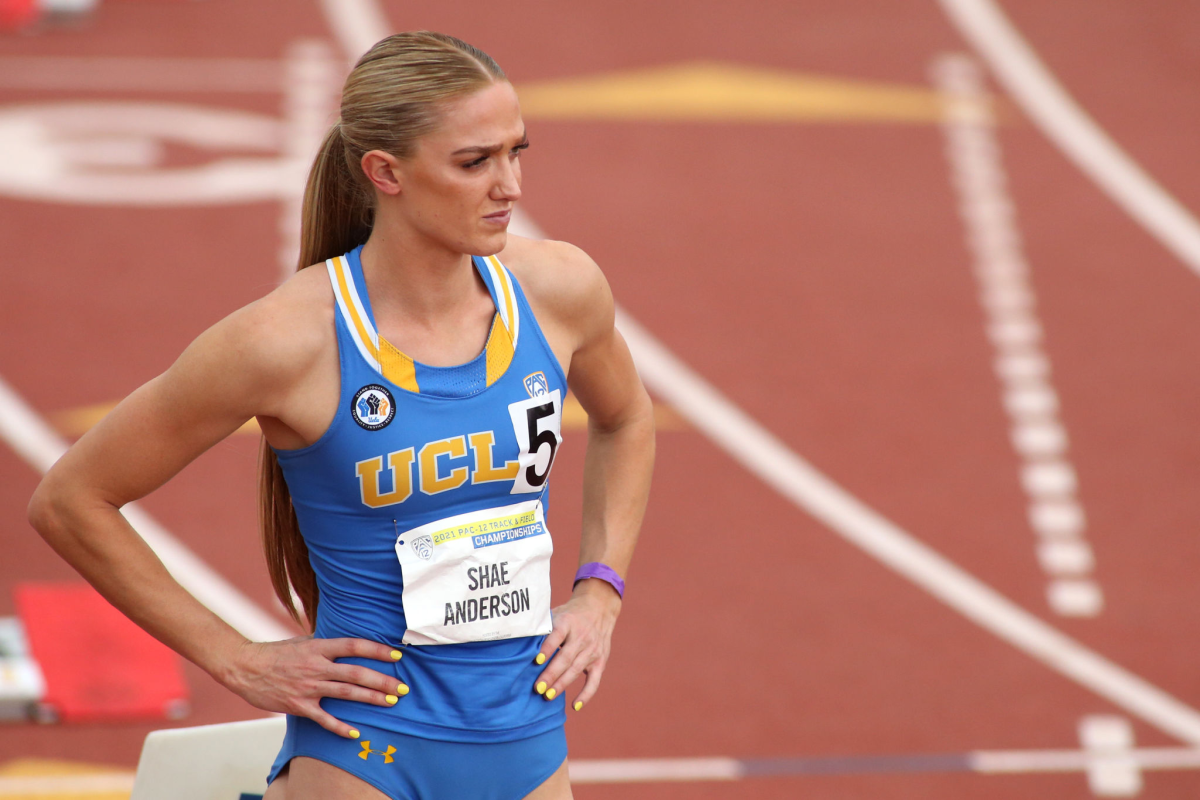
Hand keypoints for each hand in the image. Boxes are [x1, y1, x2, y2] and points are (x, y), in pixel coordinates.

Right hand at [221, 636, 406, 737]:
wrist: (246, 667)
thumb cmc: (276, 652)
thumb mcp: (303, 640)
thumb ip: (326, 643)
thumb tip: (347, 642)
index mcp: (320, 647)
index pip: (355, 646)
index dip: (377, 650)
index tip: (397, 655)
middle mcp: (317, 666)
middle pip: (356, 673)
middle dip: (383, 680)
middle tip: (403, 687)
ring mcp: (308, 686)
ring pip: (346, 693)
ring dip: (371, 698)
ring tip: (391, 702)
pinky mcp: (299, 705)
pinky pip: (324, 719)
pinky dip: (340, 727)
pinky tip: (355, 733)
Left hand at [533, 578, 621, 709]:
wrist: (599, 608)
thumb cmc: (569, 614)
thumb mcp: (556, 613)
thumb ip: (542, 627)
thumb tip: (518, 641)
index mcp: (568, 623)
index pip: (557, 636)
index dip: (548, 648)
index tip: (536, 660)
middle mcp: (582, 636)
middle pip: (566, 658)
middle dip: (551, 674)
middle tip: (537, 688)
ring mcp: (592, 650)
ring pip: (576, 670)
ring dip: (562, 684)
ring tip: (547, 696)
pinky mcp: (600, 661)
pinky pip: (594, 681)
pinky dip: (586, 694)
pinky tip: (574, 706)